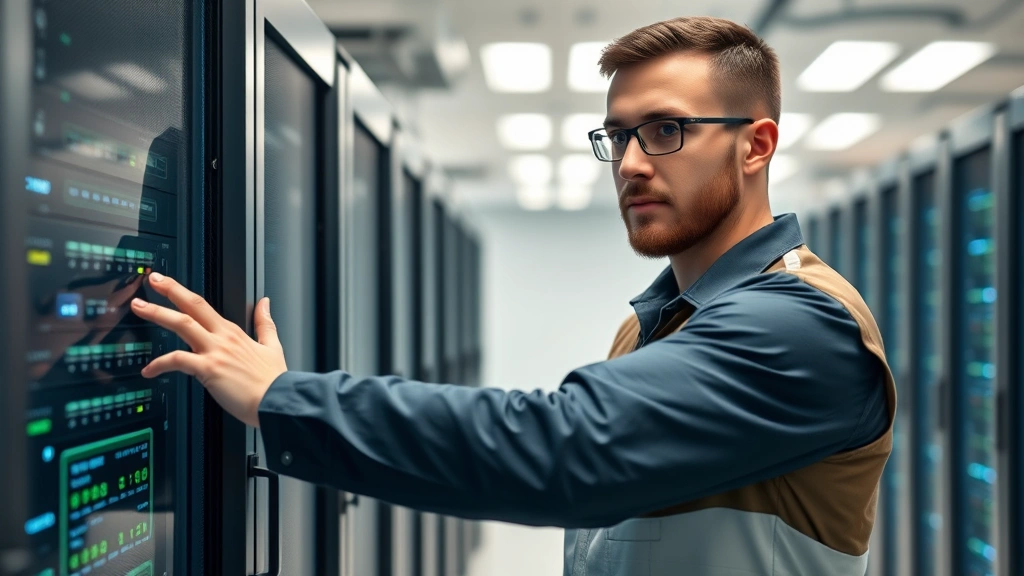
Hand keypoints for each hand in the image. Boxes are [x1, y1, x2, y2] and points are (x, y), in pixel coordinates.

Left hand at [131, 272, 287, 427]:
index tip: (168, 283)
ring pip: (182, 325)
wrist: (278, 402)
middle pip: (192, 306)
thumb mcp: (273, 346)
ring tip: (139, 307)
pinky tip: (149, 370)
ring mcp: (215, 352)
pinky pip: (178, 361)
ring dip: (158, 314)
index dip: (182, 292)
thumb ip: (264, 323)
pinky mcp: (209, 369)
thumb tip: (265, 303)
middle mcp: (222, 338)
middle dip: (170, 290)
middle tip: (152, 279)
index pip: (203, 305)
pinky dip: (159, 364)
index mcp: (233, 332)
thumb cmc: (274, 382)